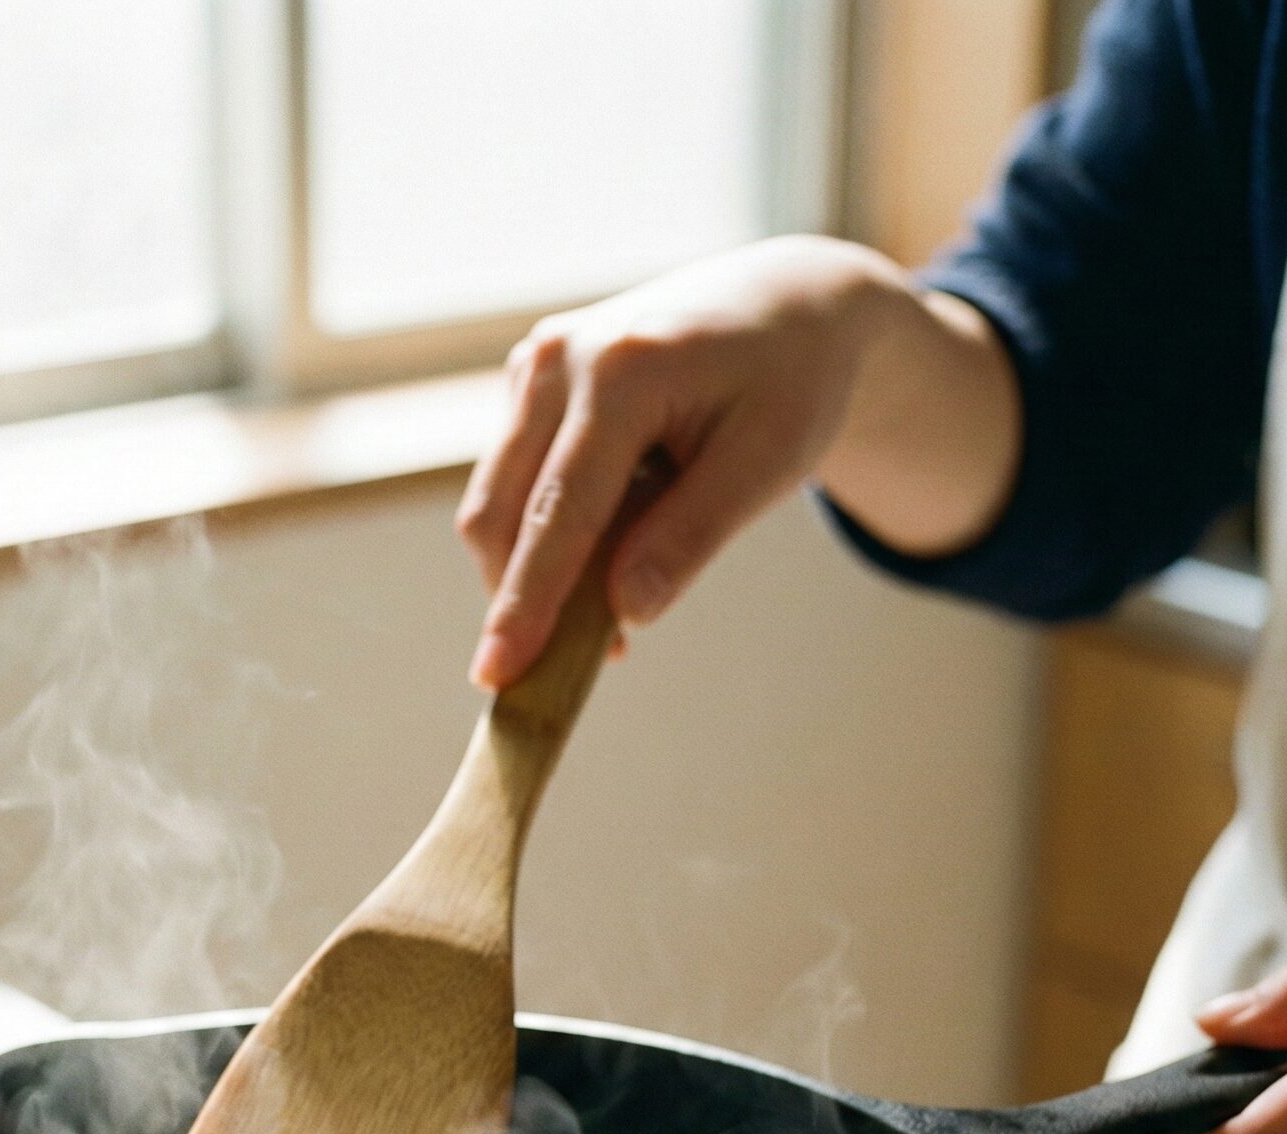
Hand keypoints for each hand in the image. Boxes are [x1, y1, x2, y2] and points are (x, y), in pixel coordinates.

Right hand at [457, 235, 1017, 689]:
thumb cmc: (790, 384)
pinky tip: (610, 548)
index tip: (498, 676)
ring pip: (496, 504)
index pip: (560, 513)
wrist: (786, 303)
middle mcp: (560, 358)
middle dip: (519, 601)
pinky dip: (546, 536)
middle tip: (553, 675)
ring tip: (612, 606)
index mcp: (622, 370)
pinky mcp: (530, 382)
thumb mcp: (769, 463)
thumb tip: (626, 613)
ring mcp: (536, 364)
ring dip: (535, 572)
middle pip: (501, 514)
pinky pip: (515, 482)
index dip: (528, 602)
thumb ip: (693, 535)